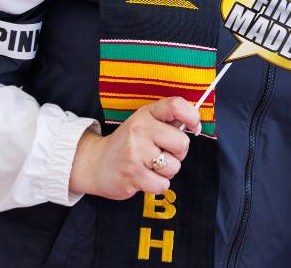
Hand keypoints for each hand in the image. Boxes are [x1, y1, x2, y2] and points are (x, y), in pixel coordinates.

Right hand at [69, 97, 201, 199]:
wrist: (95, 163)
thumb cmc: (128, 143)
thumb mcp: (144, 123)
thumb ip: (168, 121)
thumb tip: (195, 124)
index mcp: (146, 114)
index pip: (176, 105)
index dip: (192, 116)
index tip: (194, 126)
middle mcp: (140, 130)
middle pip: (182, 143)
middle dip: (178, 153)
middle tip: (163, 153)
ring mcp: (135, 153)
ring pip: (174, 166)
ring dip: (167, 171)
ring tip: (150, 166)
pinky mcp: (132, 176)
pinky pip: (163, 184)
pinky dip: (158, 185)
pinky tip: (145, 178)